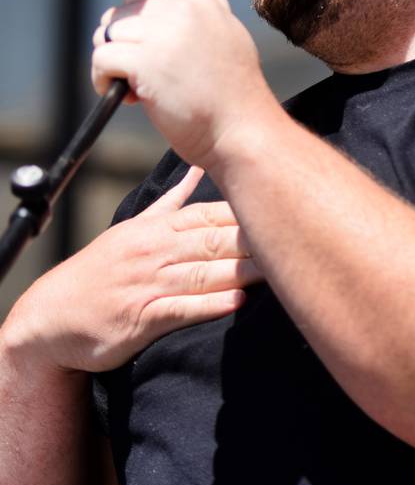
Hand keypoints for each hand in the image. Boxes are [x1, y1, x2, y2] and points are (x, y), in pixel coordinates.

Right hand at [2, 167, 260, 374]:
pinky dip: (209, 305)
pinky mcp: (142, 317)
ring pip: (203, 272)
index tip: (282, 206)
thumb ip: (171, 201)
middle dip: (252, 238)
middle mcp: (157, 251)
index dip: (247, 212)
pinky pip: (181, 309)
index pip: (211, 215)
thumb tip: (197, 166)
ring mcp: (150, 283)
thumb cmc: (102, 269)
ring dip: (241, 270)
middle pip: (214, 240)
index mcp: (159, 228)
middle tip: (293, 234)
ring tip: (276, 269)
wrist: (52, 316)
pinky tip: (236, 302)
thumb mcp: (134, 227)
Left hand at [91, 0, 279, 166]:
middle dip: (122, 43)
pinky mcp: (143, 62)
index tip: (155, 55)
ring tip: (133, 86)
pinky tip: (127, 96)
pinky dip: (103, 79)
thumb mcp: (230, 33)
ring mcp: (160, 34)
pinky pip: (101, 58)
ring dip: (111, 61)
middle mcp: (179, 10)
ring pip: (106, 34)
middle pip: (120, 15)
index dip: (141, 29)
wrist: (241, 128)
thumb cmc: (236, 90)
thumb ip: (212, 1)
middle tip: (141, 75)